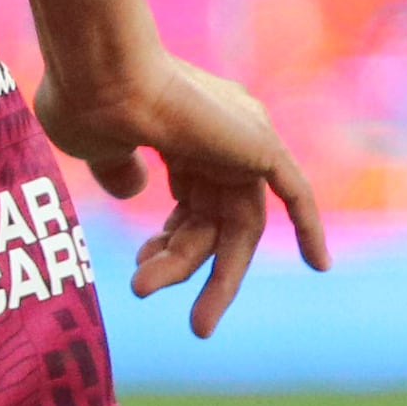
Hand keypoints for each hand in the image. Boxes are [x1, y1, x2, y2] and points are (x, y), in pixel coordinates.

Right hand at [38, 52, 330, 336]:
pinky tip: (320, 266)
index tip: (142, 268)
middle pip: (215, 220)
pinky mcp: (259, 146)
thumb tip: (134, 192)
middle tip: (191, 325)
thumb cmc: (86, 106)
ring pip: (237, 223)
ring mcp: (240, 139)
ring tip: (197, 326)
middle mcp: (216, 135)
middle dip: (195, 270)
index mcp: (178, 131)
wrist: (101, 79)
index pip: (192, 201)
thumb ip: (118, 170)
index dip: (171, 244)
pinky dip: (309, 226)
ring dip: (218, 276)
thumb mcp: (98, 147)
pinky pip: (295, 193)